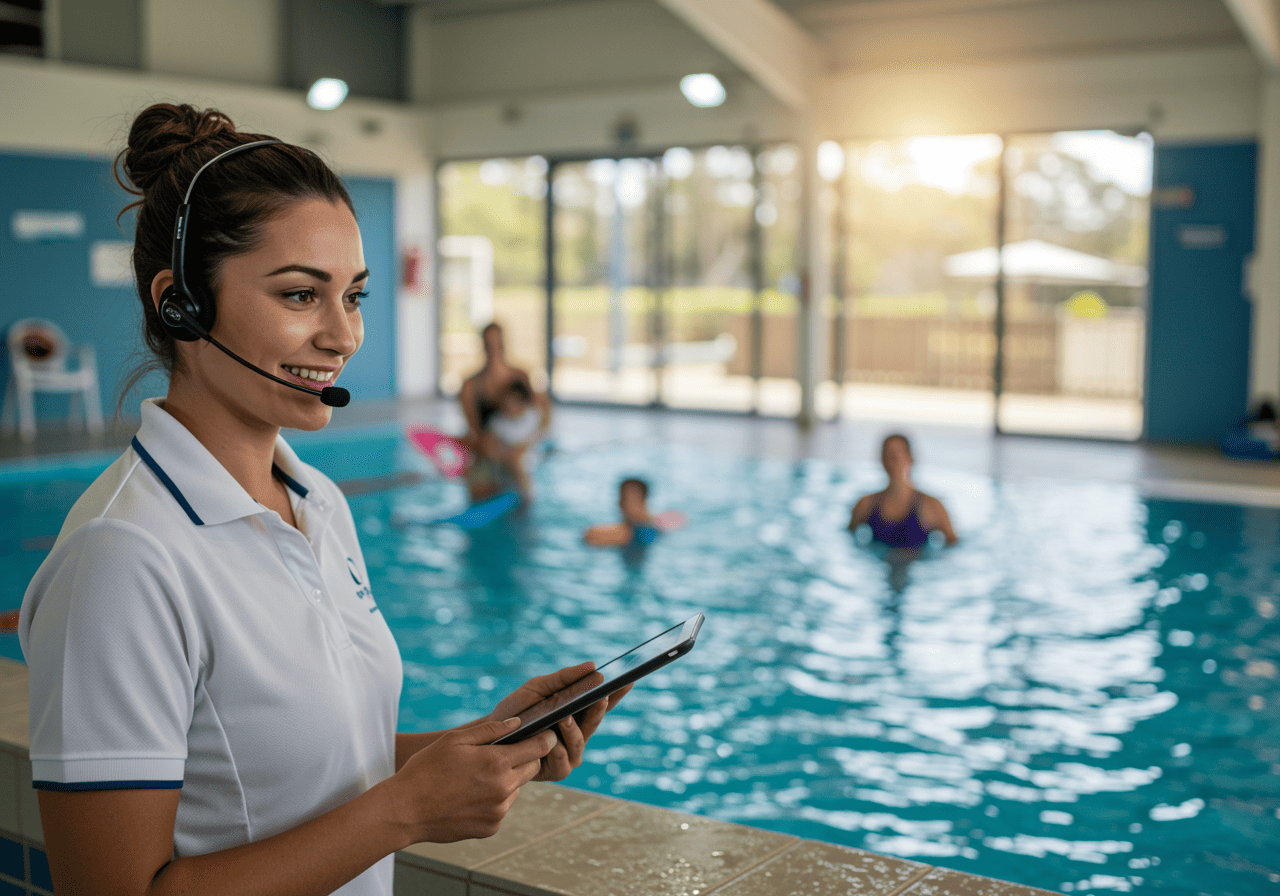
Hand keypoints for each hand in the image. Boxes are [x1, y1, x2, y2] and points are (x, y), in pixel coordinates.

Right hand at [390, 717, 556, 843]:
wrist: (405, 810)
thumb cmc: (426, 769)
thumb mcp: (455, 740)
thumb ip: (491, 730)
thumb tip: (518, 723)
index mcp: (496, 762)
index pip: (538, 748)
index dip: (545, 739)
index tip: (547, 734)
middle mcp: (503, 788)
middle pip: (532, 768)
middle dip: (525, 758)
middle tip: (504, 754)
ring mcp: (498, 811)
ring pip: (516, 789)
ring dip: (507, 780)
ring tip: (477, 777)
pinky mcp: (491, 828)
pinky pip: (502, 808)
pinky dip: (494, 800)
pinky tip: (470, 796)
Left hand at [488, 664, 634, 781]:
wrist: (491, 738)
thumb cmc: (517, 712)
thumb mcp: (538, 688)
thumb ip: (564, 678)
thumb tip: (593, 666)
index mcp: (577, 715)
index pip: (601, 704)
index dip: (617, 693)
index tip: (629, 679)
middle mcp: (577, 735)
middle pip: (595, 722)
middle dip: (598, 708)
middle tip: (601, 695)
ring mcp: (569, 754)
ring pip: (579, 742)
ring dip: (571, 730)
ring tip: (563, 717)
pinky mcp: (556, 771)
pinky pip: (562, 760)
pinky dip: (556, 750)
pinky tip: (551, 742)